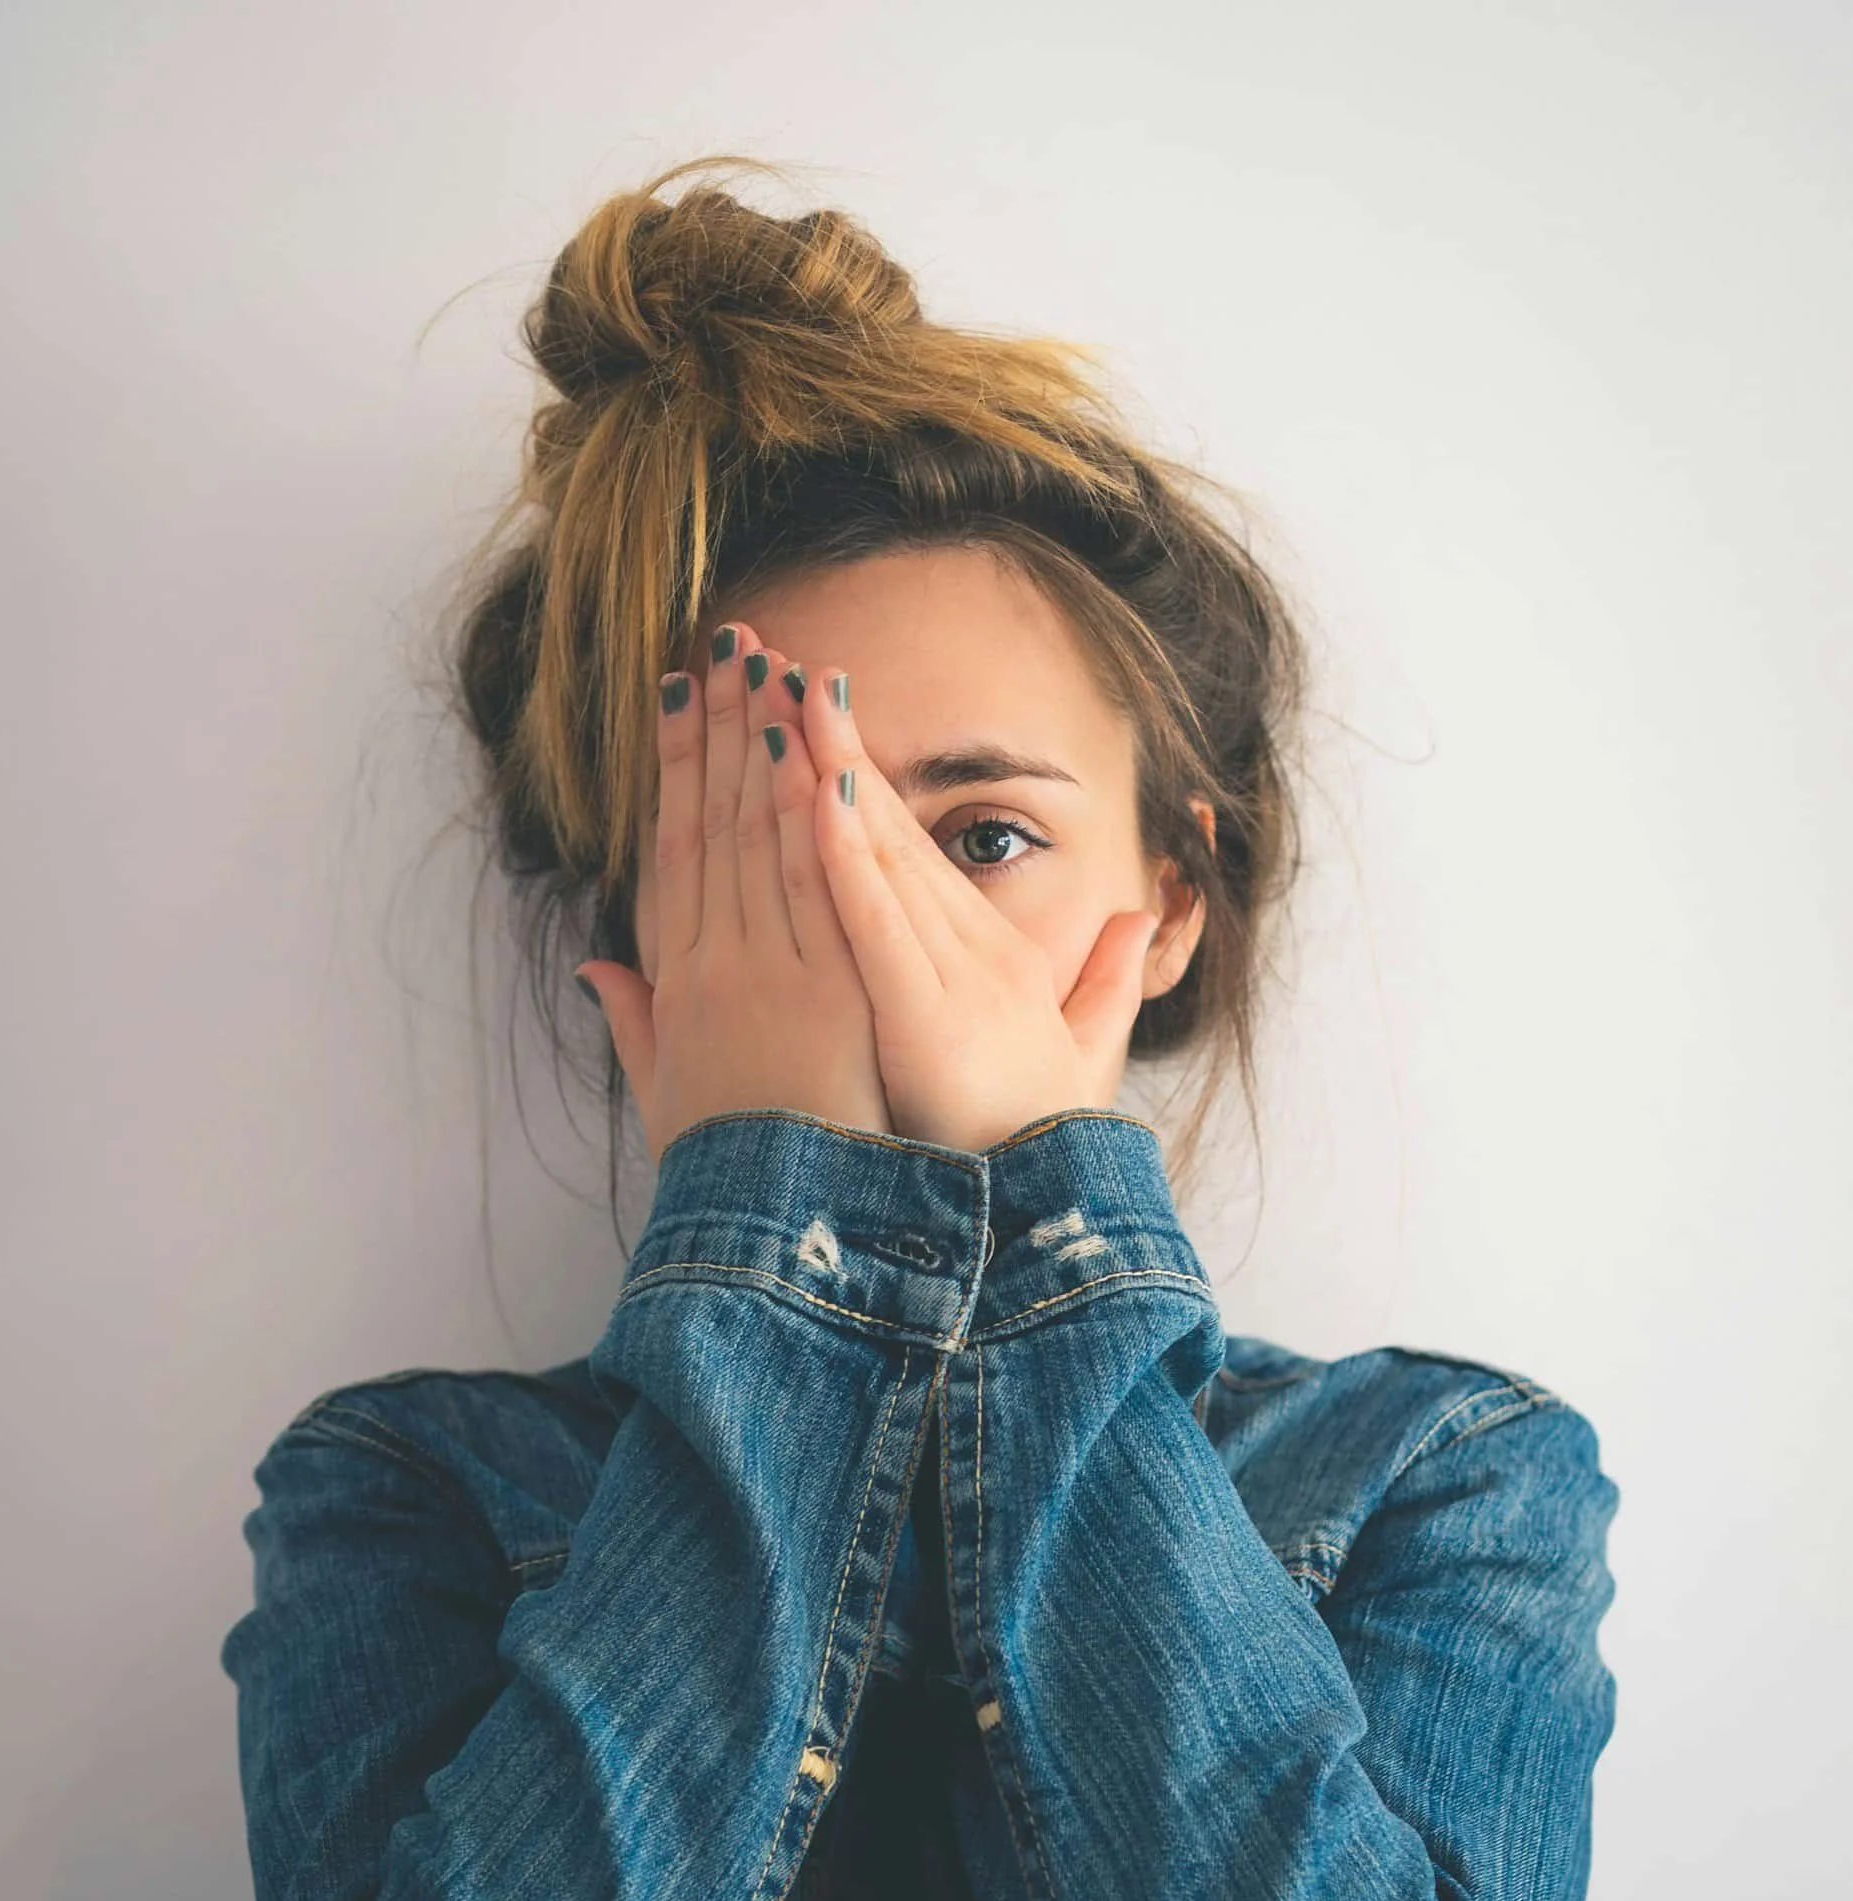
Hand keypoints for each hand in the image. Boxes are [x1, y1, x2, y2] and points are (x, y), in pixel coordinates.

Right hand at [575, 624, 891, 1165]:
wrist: (773, 1233)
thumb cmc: (730, 1176)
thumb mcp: (666, 1100)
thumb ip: (636, 1027)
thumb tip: (598, 969)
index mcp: (681, 987)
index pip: (677, 853)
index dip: (677, 770)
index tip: (680, 698)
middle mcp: (715, 967)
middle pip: (715, 824)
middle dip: (720, 727)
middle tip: (728, 639)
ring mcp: (766, 975)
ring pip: (759, 841)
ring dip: (761, 746)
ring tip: (766, 662)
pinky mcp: (819, 994)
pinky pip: (813, 893)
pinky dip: (810, 822)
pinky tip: (808, 754)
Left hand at [760, 667, 1159, 1154]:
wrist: (1052, 1229)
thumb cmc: (1041, 1153)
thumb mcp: (1081, 1059)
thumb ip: (1108, 983)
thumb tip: (1146, 914)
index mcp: (985, 959)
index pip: (905, 849)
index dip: (854, 773)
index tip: (807, 707)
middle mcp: (968, 953)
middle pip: (884, 829)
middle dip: (825, 740)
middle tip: (768, 659)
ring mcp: (950, 979)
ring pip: (876, 855)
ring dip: (825, 768)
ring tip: (780, 690)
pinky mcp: (926, 1016)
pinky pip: (875, 920)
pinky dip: (845, 854)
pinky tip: (816, 793)